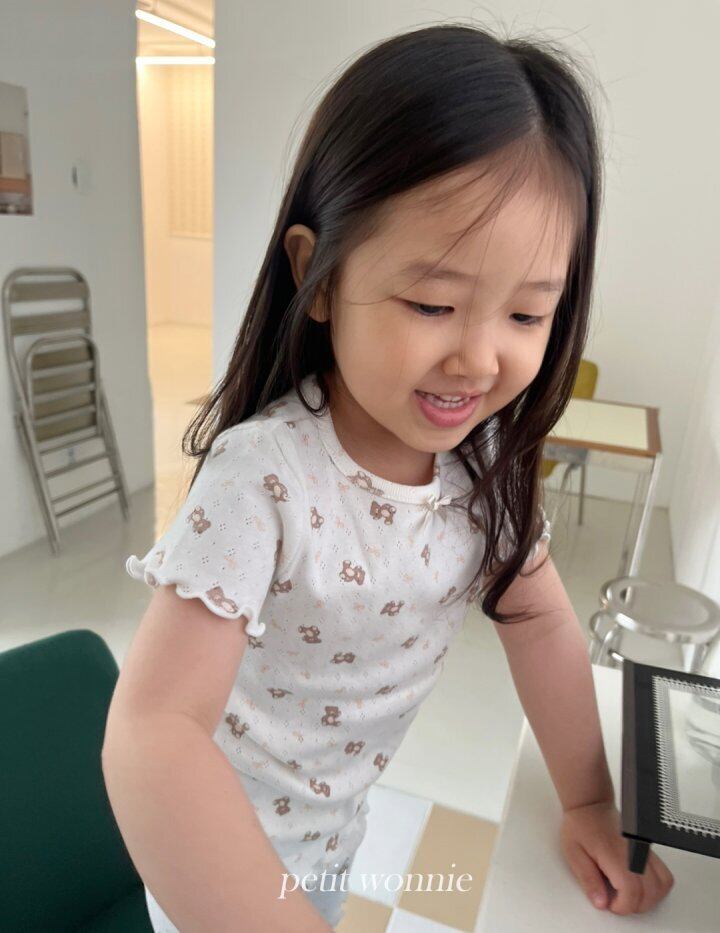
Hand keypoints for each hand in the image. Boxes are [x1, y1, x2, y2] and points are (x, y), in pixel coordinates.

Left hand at [559, 799, 673, 914]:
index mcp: (614, 854)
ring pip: (662, 885)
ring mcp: (645, 851)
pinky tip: (639, 887)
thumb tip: (600, 903)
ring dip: (648, 899)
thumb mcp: (574, 854)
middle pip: (650, 893)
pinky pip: (665, 875)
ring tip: (627, 895)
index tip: (610, 904)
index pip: (631, 891)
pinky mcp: (649, 851)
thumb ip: (588, 880)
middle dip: (633, 905)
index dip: (622, 906)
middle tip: (616, 900)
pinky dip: (656, 888)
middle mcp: (634, 853)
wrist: (591, 805)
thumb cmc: (581, 825)